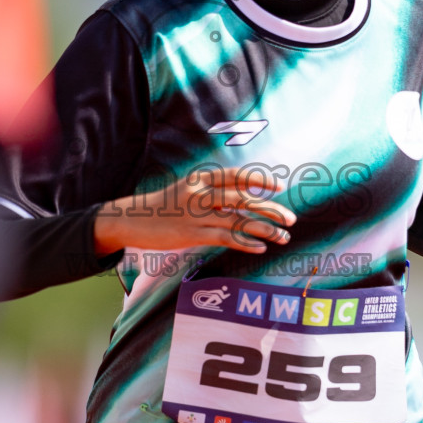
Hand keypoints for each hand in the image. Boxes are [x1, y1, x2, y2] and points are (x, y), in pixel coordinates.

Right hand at [93, 166, 296, 255]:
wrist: (130, 220)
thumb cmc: (162, 207)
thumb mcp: (186, 190)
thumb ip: (211, 193)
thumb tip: (243, 198)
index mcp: (199, 178)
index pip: (235, 176)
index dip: (259, 180)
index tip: (279, 187)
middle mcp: (199, 193)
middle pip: (243, 199)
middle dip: (270, 209)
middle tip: (291, 219)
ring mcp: (195, 214)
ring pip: (238, 220)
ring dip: (265, 229)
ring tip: (283, 236)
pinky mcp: (191, 235)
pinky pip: (225, 237)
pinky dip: (246, 242)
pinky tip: (260, 246)